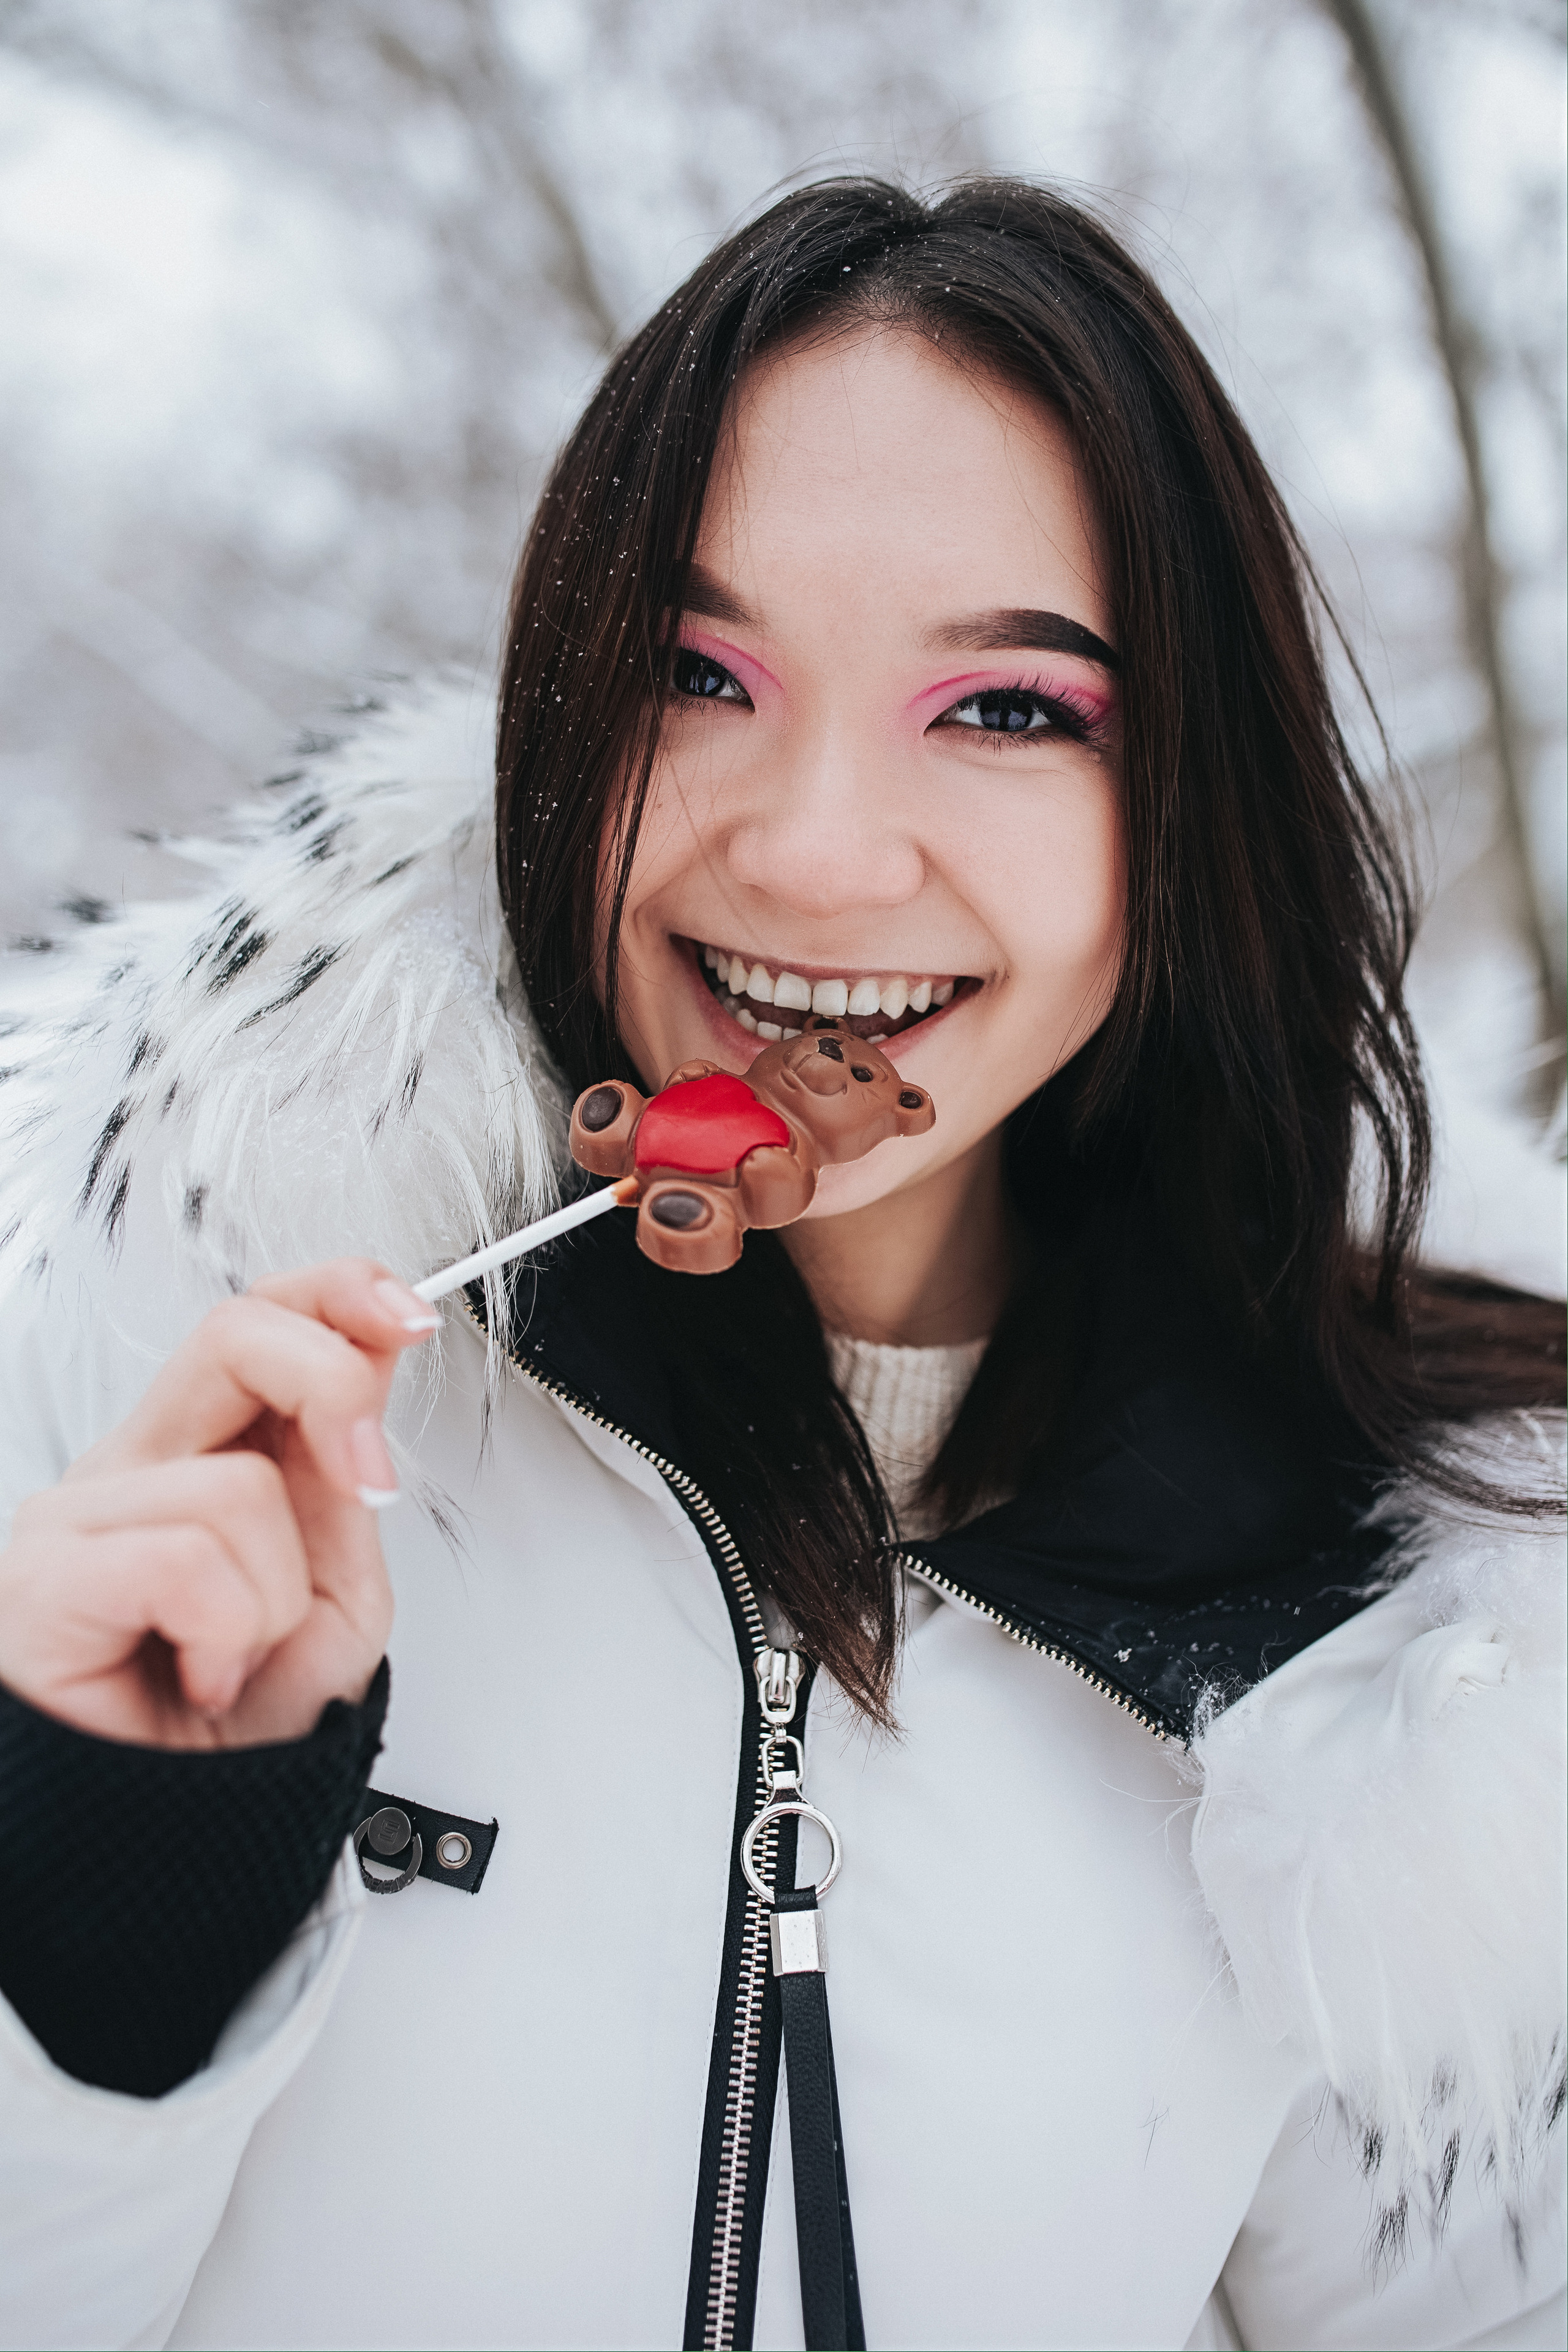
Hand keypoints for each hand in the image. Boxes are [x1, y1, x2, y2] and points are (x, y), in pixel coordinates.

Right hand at [0, 1261, 440, 1748]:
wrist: (164, 1842)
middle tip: (367, 1482)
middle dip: (332, 1386)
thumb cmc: (230, 1728)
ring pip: (240, 1484)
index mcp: (202, 1455)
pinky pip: (189, 1559)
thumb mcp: (336, 1592)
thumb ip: (346, 1478)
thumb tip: (370, 1361)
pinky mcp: (46, 1574)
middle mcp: (136, 1465)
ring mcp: (81, 1513)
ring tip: (236, 1654)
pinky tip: (200, 1670)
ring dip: (278, 1594)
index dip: (337, 1291)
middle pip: (233, 1333)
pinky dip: (227, 1630)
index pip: (258, 1317)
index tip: (408, 1314)